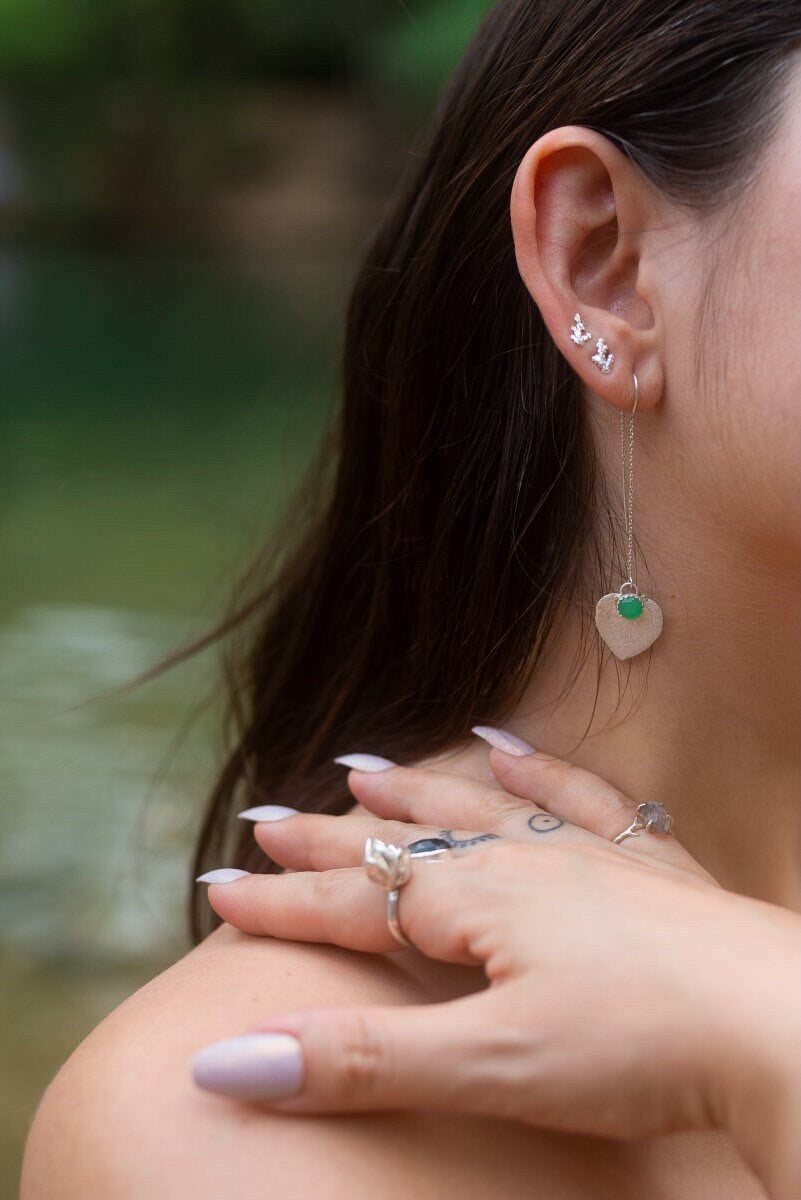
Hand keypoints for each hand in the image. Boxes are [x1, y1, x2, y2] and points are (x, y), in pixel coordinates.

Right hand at [195, 742, 799, 1198]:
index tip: (216, 893)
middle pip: (403, 842)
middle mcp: (522, 864)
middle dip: (329, 840)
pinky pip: (580, 799)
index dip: (281, 904)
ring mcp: (586, 857)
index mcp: (476, 906)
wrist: (780, 1021)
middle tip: (268, 820)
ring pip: (478, 809)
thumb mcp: (487, 1067)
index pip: (353, 902)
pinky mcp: (645, 868)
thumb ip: (361, 1061)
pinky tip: (511, 745)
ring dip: (415, 790)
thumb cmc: (640, 1047)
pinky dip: (539, 771)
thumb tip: (229, 1059)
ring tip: (363, 763)